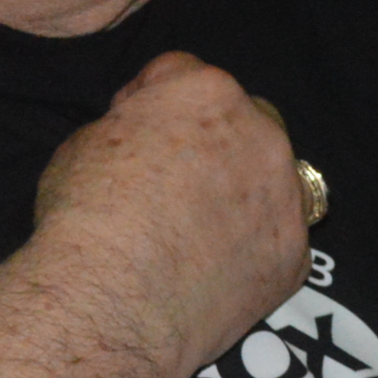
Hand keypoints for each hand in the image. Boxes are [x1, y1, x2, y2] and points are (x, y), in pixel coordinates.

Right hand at [32, 50, 315, 377]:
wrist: (113, 304)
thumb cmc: (85, 217)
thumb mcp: (83, 145)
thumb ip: (131, 128)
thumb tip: (143, 138)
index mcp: (206, 91)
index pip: (183, 73)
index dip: (152, 100)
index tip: (135, 132)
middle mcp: (261, 131)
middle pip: (244, 117)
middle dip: (215, 138)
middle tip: (177, 181)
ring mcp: (286, 193)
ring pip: (273, 175)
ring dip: (246, 188)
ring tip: (202, 228)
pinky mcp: (295, 251)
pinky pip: (279, 236)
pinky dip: (254, 246)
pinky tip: (217, 269)